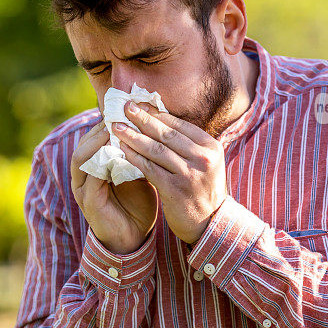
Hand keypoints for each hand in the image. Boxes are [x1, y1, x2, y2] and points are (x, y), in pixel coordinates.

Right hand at [70, 120, 158, 254]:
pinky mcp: (89, 202)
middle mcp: (83, 176)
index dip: (107, 121)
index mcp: (93, 166)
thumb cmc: (138, 204)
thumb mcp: (138, 173)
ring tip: (114, 129)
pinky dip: (103, 164)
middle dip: (101, 127)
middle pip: (84, 143)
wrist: (135, 238)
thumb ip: (138, 153)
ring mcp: (83, 189)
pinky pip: (92, 178)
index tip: (126, 109)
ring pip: (82, 158)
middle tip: (120, 113)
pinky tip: (118, 154)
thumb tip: (154, 125)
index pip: (94, 137)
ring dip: (98, 142)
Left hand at [111, 101, 227, 244]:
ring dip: (133, 136)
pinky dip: (134, 157)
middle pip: (166, 134)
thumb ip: (186, 143)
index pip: (179, 125)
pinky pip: (149, 168)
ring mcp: (189, 174)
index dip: (156, 113)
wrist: (210, 223)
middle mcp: (202, 158)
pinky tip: (121, 149)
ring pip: (155, 149)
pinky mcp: (175, 190)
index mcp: (210, 147)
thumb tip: (158, 117)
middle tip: (124, 107)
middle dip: (142, 119)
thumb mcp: (204, 162)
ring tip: (116, 127)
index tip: (138, 104)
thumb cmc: (201, 189)